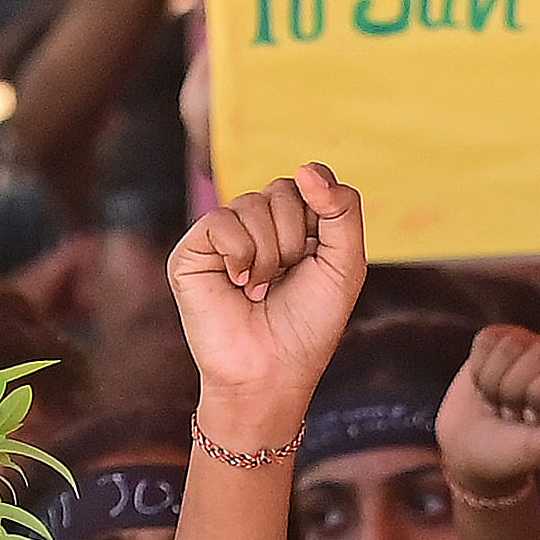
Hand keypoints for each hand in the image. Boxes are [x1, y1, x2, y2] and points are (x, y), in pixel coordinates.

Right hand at [165, 163, 371, 405]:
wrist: (272, 372)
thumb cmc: (309, 325)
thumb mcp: (346, 264)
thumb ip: (342, 209)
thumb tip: (305, 168)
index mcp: (293, 223)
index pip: (308, 181)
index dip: (320, 213)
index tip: (317, 255)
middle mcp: (256, 224)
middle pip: (283, 190)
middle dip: (295, 240)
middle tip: (286, 279)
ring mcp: (223, 236)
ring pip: (251, 204)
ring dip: (269, 255)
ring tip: (261, 289)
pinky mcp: (193, 251)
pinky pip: (221, 221)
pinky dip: (240, 255)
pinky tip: (239, 285)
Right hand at [432, 322, 539, 497]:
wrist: (470, 448)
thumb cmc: (510, 452)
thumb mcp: (538, 449)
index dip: (533, 402)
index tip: (531, 422)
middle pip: (532, 359)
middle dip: (512, 393)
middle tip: (513, 412)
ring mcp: (532, 344)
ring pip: (508, 347)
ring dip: (494, 383)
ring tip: (502, 400)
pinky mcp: (501, 337)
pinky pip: (486, 340)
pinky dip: (479, 368)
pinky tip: (488, 385)